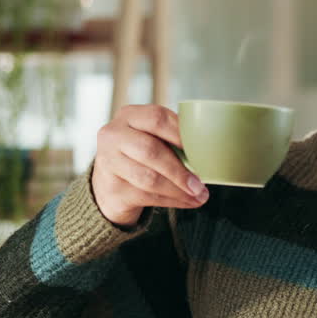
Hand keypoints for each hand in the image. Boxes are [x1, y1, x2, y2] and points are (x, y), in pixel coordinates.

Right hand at [90, 104, 208, 226]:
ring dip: (179, 190)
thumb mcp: (150, 137)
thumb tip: (208, 152)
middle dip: (179, 170)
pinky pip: (147, 197)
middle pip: (151, 150)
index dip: (181, 134)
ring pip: (149, 178)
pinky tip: (188, 202)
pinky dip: (172, 200)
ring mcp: (108, 163)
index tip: (203, 148)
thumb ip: (172, 138)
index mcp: (128, 116)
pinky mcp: (112, 189)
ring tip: (199, 195)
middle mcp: (113, 136)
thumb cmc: (139, 154)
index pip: (157, 118)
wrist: (109, 182)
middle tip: (200, 183)